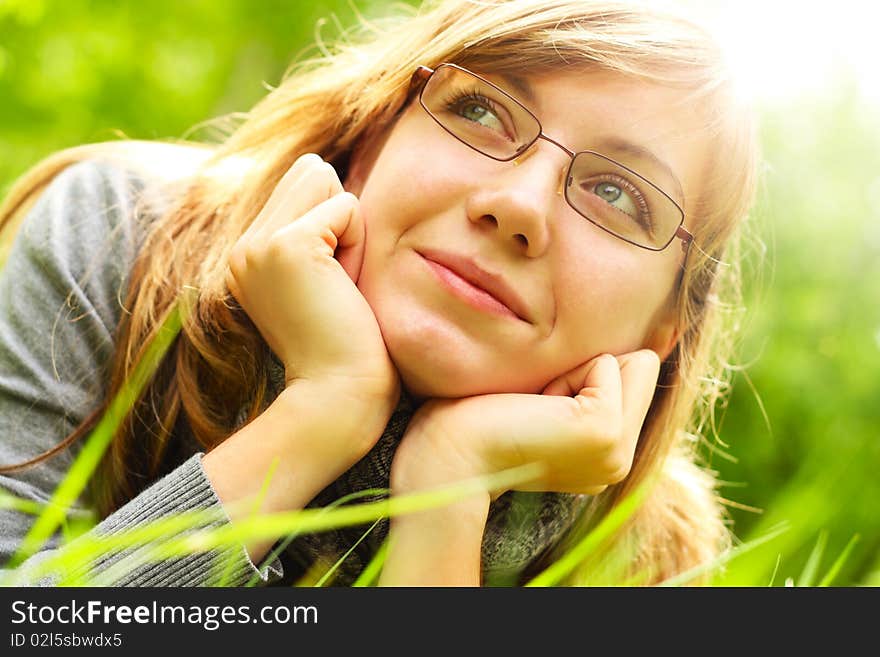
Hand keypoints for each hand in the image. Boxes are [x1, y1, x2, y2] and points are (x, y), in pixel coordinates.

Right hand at [225, 153, 398, 403]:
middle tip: (337, 284)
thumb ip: (313, 232)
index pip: (301, 185)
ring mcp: (257, 245)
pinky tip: (344, 289)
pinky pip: (347, 205)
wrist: (340, 397)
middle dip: (341, 220)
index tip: (329, 287)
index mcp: (246, 256)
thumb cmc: (347, 347)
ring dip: (350, 230)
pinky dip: (359, 246)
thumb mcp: (321, 280)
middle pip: (311, 172)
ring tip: (339, 284)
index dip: (335, 226)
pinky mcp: (286, 246)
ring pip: (324, 178)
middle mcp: (242, 247)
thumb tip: (323, 168)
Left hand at [390, 350, 660, 496]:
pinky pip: (607, 364)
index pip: (634, 376)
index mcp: (607, 457)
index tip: (536, 407)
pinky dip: (565, 374)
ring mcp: (617, 453)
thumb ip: (584, 386)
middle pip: (642, 367)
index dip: (581, 373)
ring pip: (632, 362)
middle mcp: (620, 462)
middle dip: (584, 369)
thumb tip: (626, 348)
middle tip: (535, 406)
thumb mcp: (544, 403)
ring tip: (534, 408)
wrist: (447, 456)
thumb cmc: (474, 422)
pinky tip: (534, 408)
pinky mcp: (605, 431)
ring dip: (574, 372)